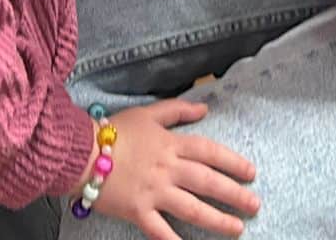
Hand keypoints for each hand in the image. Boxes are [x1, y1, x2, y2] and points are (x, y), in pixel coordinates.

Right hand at [91, 101, 258, 239]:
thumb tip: (204, 108)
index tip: (251, 173)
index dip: (233, 162)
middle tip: (254, 205)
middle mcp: (167, 169)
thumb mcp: (147, 113)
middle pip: (207, 182)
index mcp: (170, 144)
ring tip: (236, 228)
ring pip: (191, 208)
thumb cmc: (114, 130)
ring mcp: (153, 192)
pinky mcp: (138, 211)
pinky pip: (161, 231)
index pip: (209, 152)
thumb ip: (177, 110)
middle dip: (234, 194)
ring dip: (217, 219)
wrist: (80, 151)